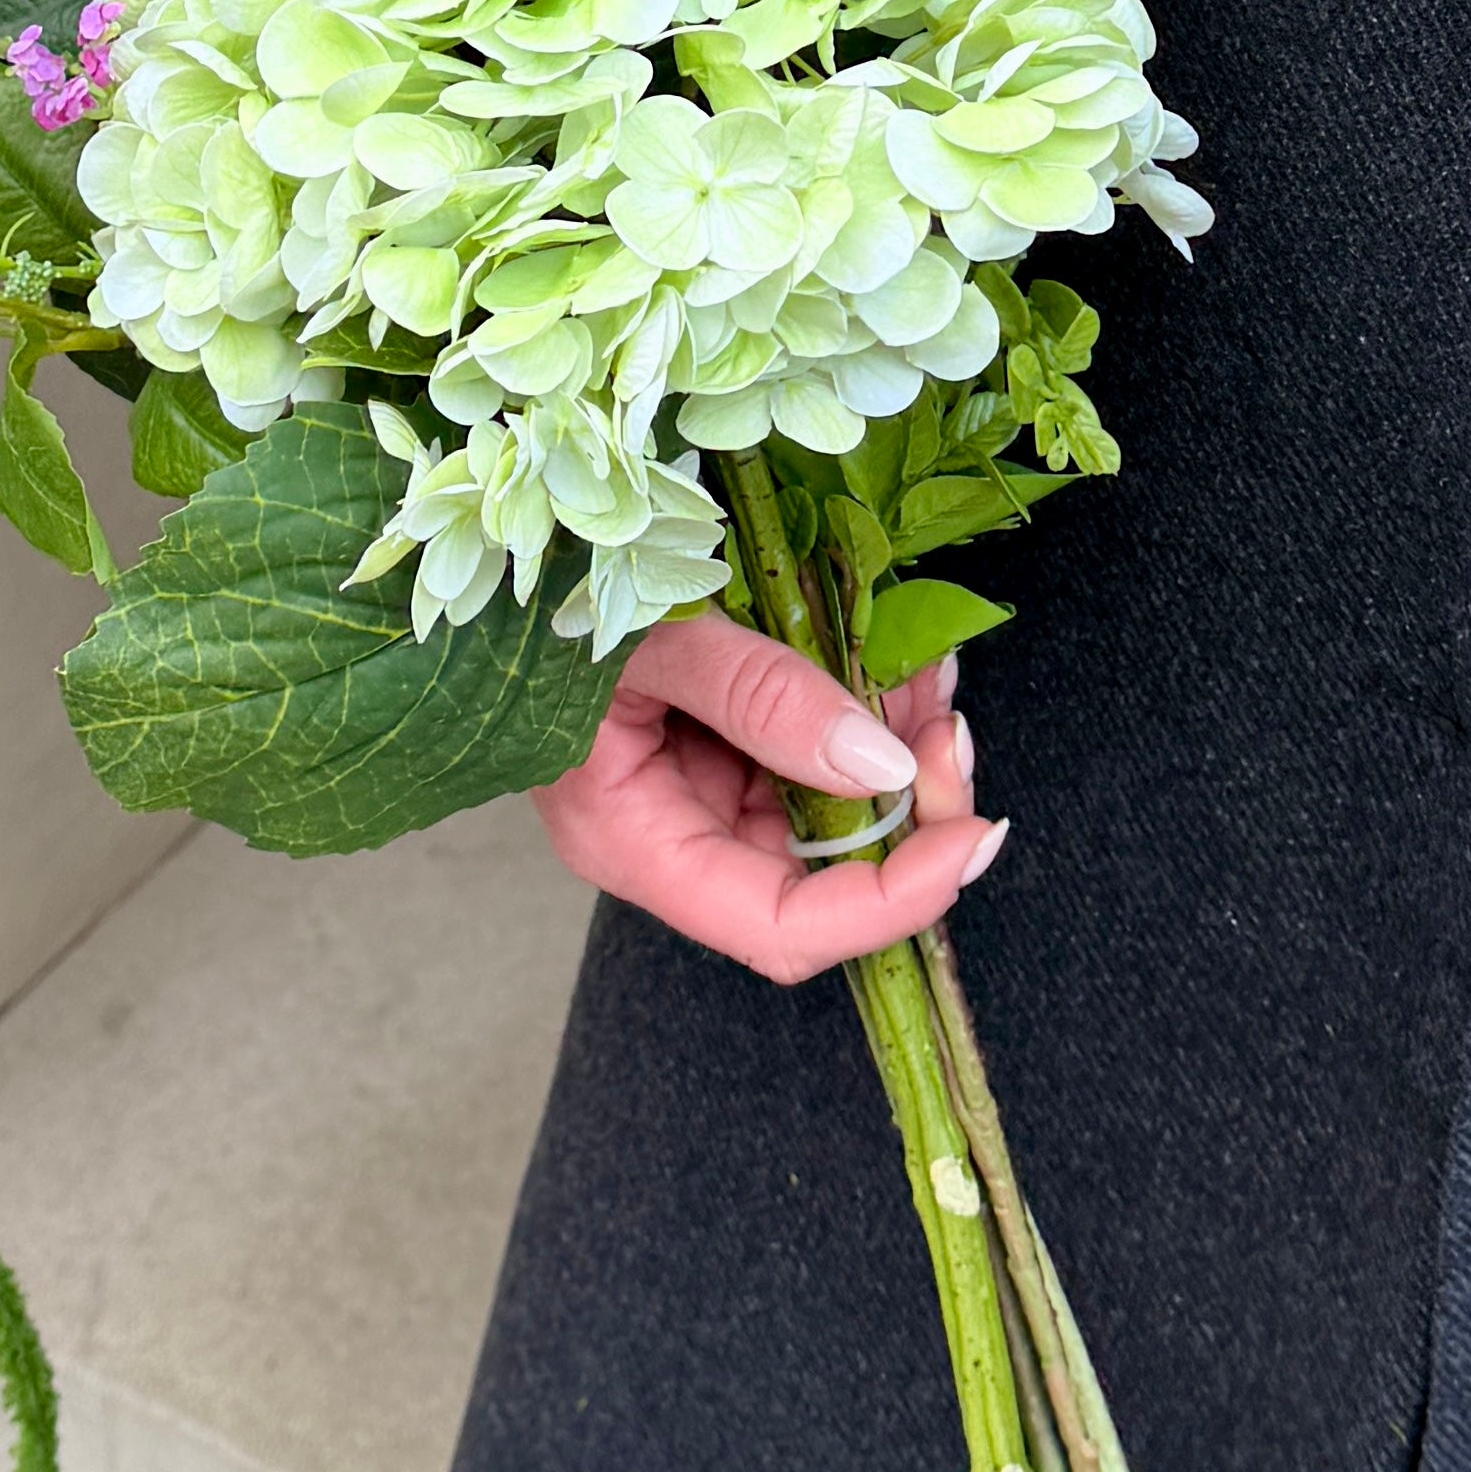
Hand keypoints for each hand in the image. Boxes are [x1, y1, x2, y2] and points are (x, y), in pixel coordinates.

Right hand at [529, 614, 1006, 984]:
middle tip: (952, 737)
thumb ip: (758, 695)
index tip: (967, 839)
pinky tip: (898, 664)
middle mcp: (674, 835)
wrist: (502, 544)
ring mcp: (700, 789)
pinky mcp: (721, 743)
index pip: (780, 927)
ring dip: (899, 752)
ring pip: (833, 808)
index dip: (887, 903)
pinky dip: (869, 711)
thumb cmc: (544, 593)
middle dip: (908, 812)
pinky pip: (815, 750)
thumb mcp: (651, 634)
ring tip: (929, 677)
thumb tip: (878, 763)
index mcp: (633, 841)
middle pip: (823, 877)